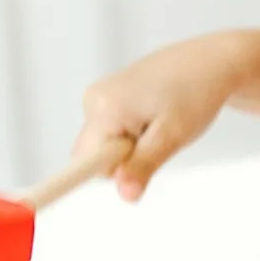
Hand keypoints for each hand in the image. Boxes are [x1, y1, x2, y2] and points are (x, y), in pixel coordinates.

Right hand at [71, 32, 248, 200]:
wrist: (209, 63)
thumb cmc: (195, 94)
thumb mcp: (172, 136)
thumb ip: (144, 166)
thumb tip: (124, 195)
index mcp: (105, 107)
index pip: (84, 161)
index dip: (84, 178)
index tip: (50, 197)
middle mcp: (94, 100)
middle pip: (93, 157)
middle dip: (124, 162)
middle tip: (157, 142)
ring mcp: (98, 98)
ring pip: (104, 148)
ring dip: (131, 150)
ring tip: (160, 127)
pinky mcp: (107, 99)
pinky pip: (112, 134)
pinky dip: (132, 137)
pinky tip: (154, 120)